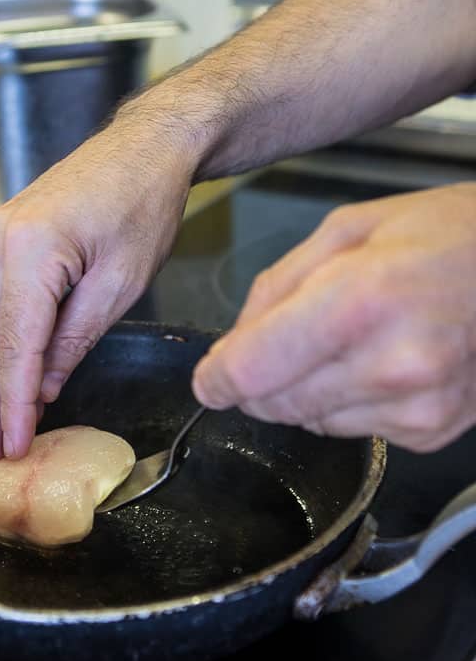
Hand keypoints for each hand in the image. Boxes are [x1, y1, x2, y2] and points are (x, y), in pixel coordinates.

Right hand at [0, 98, 197, 462]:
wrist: (147, 145)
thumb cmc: (145, 202)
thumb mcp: (121, 283)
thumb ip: (75, 339)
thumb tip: (42, 388)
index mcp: (29, 250)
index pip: (14, 346)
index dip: (12, 405)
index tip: (12, 448)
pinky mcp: (5, 240)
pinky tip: (5, 383)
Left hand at [192, 184, 475, 451]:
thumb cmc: (448, 235)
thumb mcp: (350, 228)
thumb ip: (276, 288)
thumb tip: (231, 349)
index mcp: (362, 300)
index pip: (252, 372)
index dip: (217, 379)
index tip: (211, 379)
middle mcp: (392, 365)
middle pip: (274, 405)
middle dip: (261, 381)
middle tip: (287, 342)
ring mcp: (417, 407)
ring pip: (309, 422)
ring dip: (307, 391)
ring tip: (352, 341)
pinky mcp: (432, 432)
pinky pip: (354, 430)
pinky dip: (350, 403)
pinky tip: (383, 363)